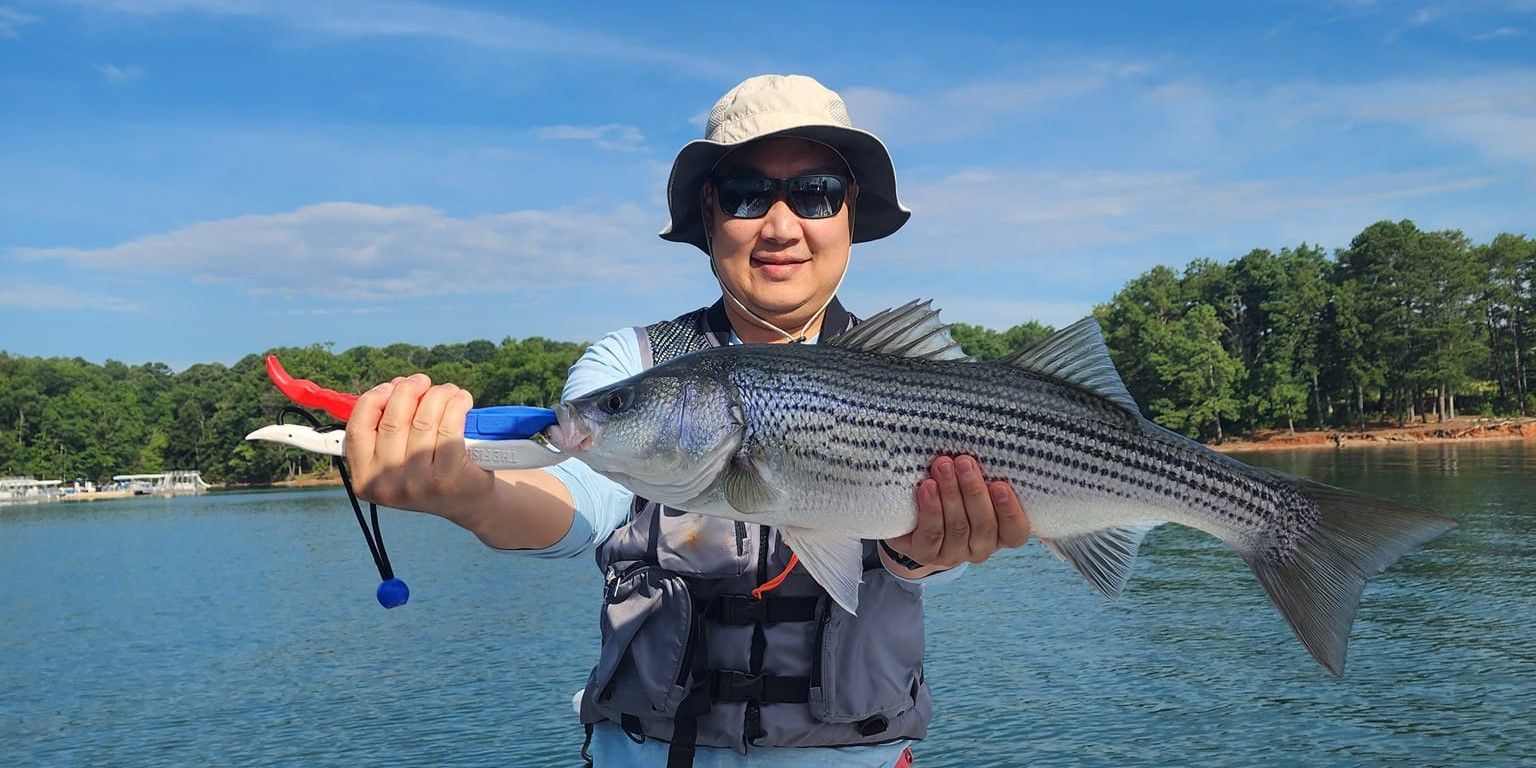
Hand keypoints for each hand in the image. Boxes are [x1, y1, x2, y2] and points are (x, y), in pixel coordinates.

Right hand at [344, 373, 493, 514]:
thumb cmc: (431, 470)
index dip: (373, 400)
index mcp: (365, 479)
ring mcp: (417, 483)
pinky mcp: (448, 477)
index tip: (390, 386)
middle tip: (422, 381)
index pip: (357, 430)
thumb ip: (387, 425)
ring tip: (448, 391)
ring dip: (438, 394)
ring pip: (423, 419)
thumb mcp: (399, 456)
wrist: (468, 502)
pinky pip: (450, 426)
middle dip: (409, 390)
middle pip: (393, 419)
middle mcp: (387, 484)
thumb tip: (397, 385)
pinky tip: (462, 400)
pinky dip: (457, 404)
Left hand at [883, 455, 1029, 572]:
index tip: (1000, 485)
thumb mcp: (972, 486)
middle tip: (964, 462)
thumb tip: (984, 446)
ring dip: (951, 494)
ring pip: (958, 528)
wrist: (913, 520)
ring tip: (943, 467)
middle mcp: (981, 548)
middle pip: (984, 525)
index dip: (1010, 511)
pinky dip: (931, 509)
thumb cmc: (953, 495)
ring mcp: (954, 555)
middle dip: (973, 491)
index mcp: (1001, 534)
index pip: (1015, 531)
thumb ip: (983, 476)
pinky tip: (927, 487)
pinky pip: (932, 535)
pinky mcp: (927, 555)